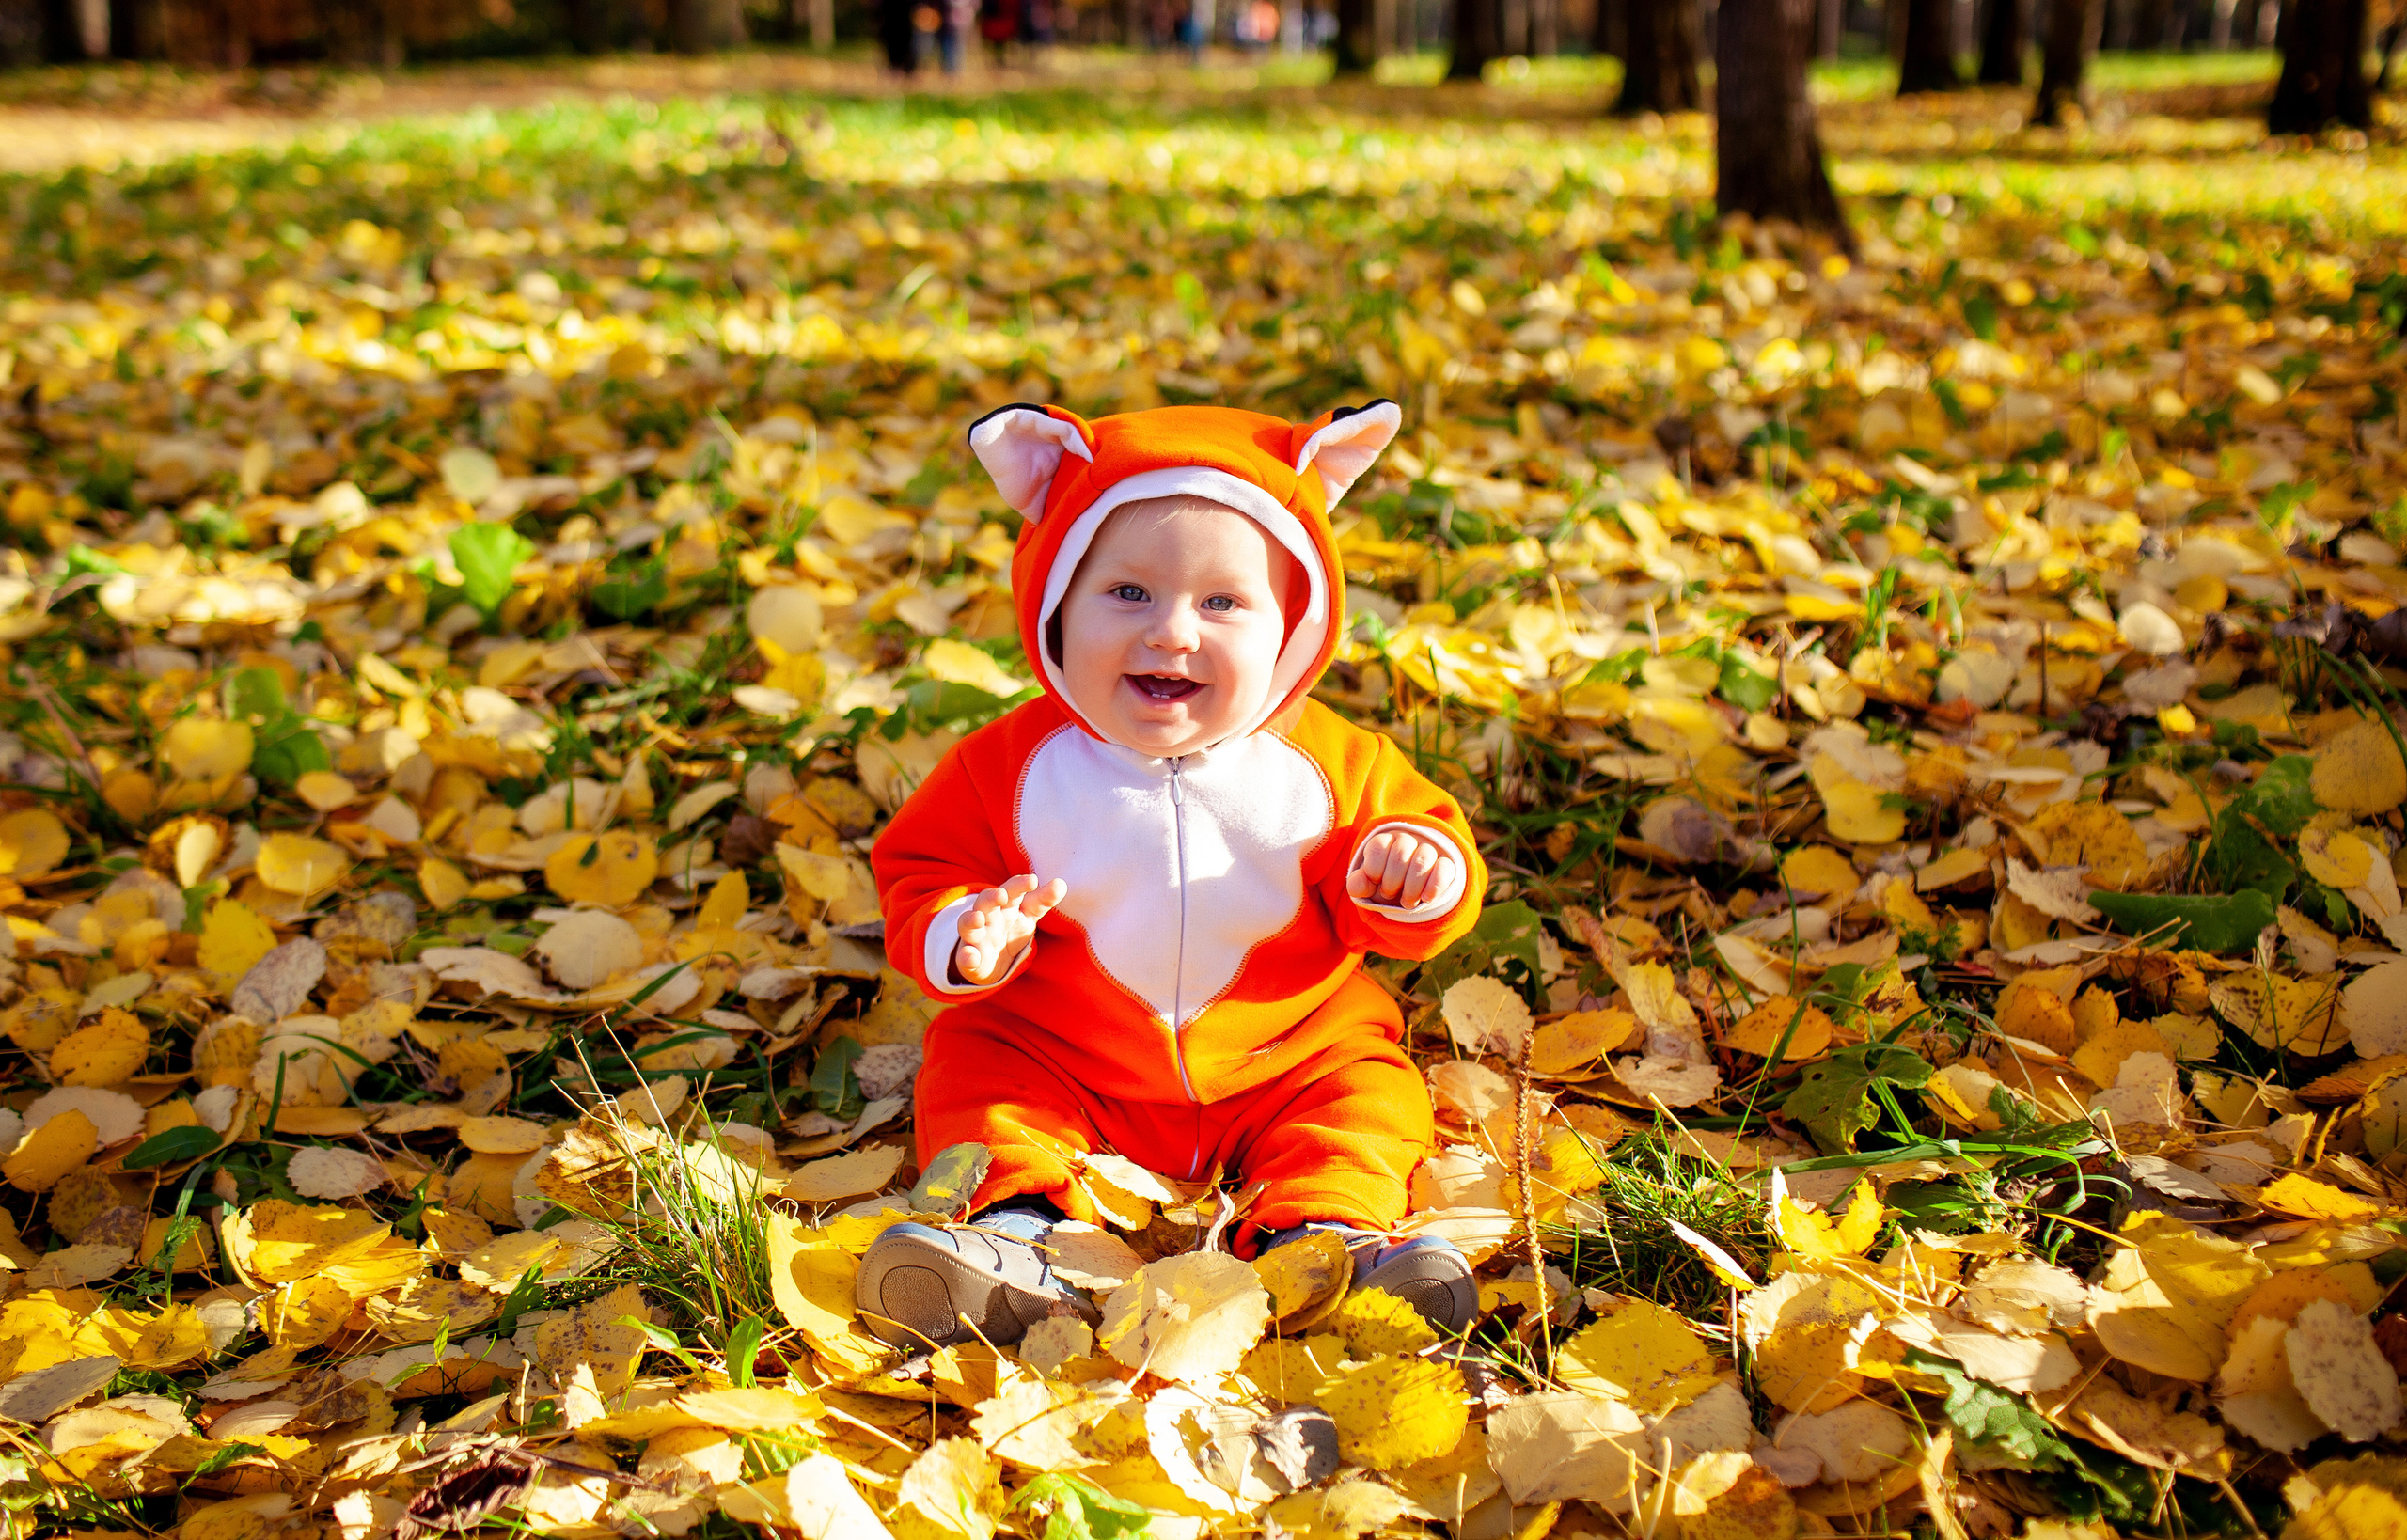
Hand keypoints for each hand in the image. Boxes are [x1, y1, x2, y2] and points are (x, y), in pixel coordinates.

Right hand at [952, 874, 1067, 985]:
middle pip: (986, 902)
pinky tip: (971, 957)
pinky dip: (966, 957)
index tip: (1033, 880)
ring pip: (967, 925)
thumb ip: (1043, 900)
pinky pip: (965, 957)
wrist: (991, 960)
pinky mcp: (969, 958)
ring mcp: (976, 937)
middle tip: (1001, 895)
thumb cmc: (1011, 928)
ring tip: (977, 919)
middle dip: (991, 897)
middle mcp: (988, 916)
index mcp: (1006, 905)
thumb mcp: (1029, 914)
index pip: (1012, 890)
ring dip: (971, 921)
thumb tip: (1061, 883)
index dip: (1021, 885)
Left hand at [1347, 828, 1456, 909]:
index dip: (1373, 869)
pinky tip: (1426, 899)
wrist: (1412, 889)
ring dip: (1412, 888)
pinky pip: (1444, 868)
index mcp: (1385, 841)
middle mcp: (1407, 840)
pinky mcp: (1446, 863)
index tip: (1375, 882)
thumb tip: (1358, 885)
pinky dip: (1434, 886)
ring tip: (1407, 903)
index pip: (1378, 846)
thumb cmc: (1385, 883)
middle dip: (1392, 882)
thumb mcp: (1369, 886)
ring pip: (1422, 860)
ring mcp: (1429, 850)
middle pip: (1400, 855)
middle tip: (1389, 895)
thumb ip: (1358, 884)